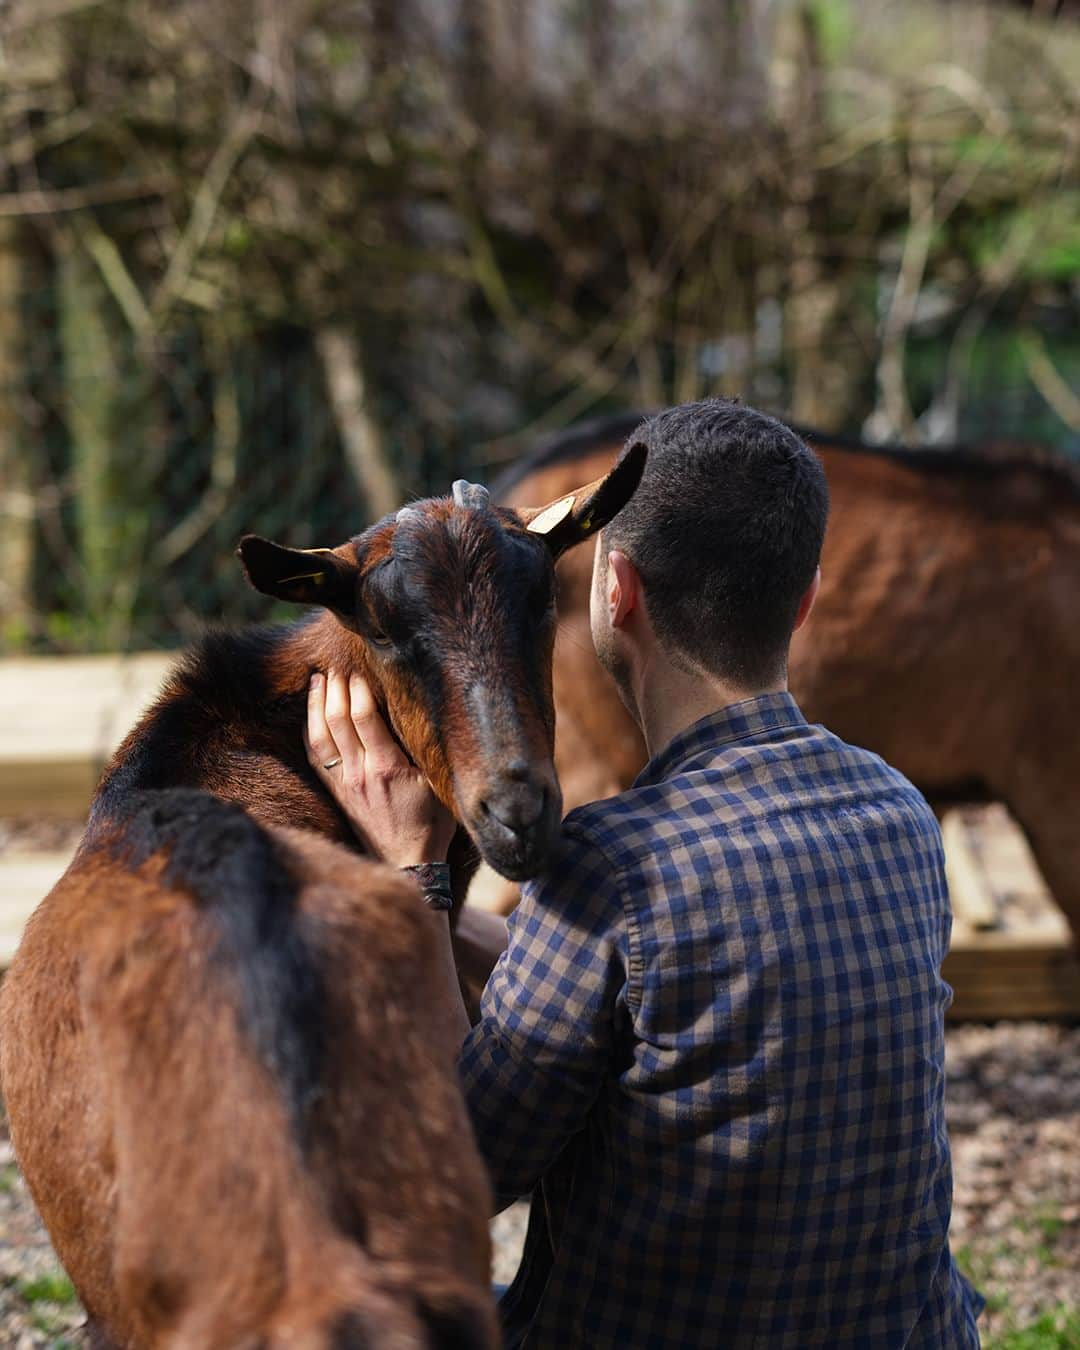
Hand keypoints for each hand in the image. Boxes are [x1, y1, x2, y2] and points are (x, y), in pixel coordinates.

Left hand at [304, 670, 456, 866]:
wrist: (409, 863)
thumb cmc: (432, 823)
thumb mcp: (438, 784)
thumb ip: (424, 752)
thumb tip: (421, 715)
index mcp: (387, 767)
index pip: (365, 717)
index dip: (359, 689)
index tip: (359, 669)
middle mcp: (360, 772)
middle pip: (337, 720)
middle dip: (334, 688)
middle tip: (336, 665)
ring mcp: (345, 783)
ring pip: (320, 736)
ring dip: (316, 704)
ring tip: (317, 679)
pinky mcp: (338, 793)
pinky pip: (315, 757)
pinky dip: (309, 731)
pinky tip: (310, 715)